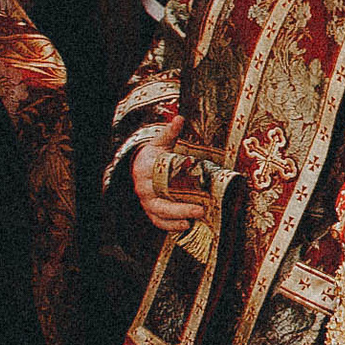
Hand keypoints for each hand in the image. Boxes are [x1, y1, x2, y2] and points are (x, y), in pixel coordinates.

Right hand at [133, 117, 204, 233]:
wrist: (143, 164)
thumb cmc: (155, 153)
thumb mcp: (161, 142)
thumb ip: (170, 133)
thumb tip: (179, 118)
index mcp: (145, 170)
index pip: (153, 181)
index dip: (166, 186)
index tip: (184, 187)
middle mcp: (144, 189)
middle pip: (157, 204)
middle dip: (178, 210)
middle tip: (200, 210)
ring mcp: (147, 201)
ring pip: (157, 216)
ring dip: (174, 222)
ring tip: (192, 222)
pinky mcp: (152, 210)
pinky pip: (159, 221)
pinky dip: (170, 226)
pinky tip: (186, 226)